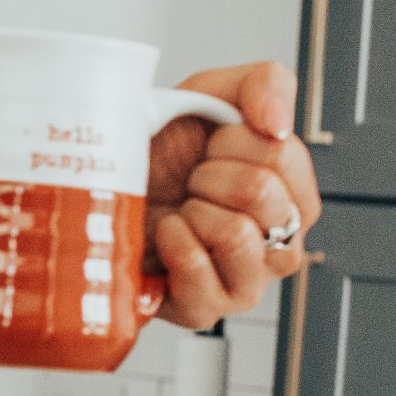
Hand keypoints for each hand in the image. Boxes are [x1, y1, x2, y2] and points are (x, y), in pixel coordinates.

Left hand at [146, 60, 321, 329]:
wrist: (103, 190)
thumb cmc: (160, 153)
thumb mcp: (212, 95)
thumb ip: (266, 84)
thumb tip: (278, 123)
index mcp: (292, 195)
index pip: (284, 156)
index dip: (235, 139)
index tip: (212, 147)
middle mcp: (278, 243)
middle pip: (263, 194)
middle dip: (210, 174)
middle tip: (191, 181)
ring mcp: (245, 282)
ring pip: (239, 235)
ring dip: (194, 210)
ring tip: (180, 211)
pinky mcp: (204, 311)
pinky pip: (199, 270)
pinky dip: (173, 242)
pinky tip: (165, 235)